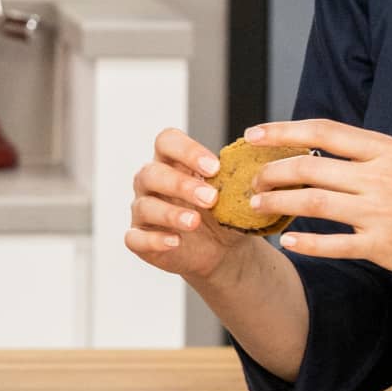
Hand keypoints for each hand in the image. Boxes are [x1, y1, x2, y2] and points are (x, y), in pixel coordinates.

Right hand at [124, 127, 248, 280]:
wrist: (221, 249)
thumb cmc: (222, 212)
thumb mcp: (232, 194)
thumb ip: (236, 181)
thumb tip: (256, 172)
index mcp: (171, 162)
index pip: (166, 141)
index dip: (187, 150)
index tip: (214, 168)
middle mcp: (151, 182)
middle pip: (151, 172)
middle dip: (181, 184)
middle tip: (211, 199)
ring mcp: (142, 210)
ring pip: (144, 206)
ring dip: (170, 213)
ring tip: (195, 222)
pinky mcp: (140, 239)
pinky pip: (135, 238)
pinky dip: (154, 240)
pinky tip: (175, 241)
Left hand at [245, 120, 391, 285]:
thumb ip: (365, 153)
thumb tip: (314, 143)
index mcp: (386, 150)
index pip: (323, 132)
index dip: (283, 132)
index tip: (253, 135)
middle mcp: (382, 177)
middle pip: (310, 169)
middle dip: (271, 172)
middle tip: (251, 179)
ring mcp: (382, 213)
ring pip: (313, 203)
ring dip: (277, 204)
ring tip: (256, 205)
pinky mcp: (383, 247)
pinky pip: (333, 244)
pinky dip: (305, 243)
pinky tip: (287, 241)